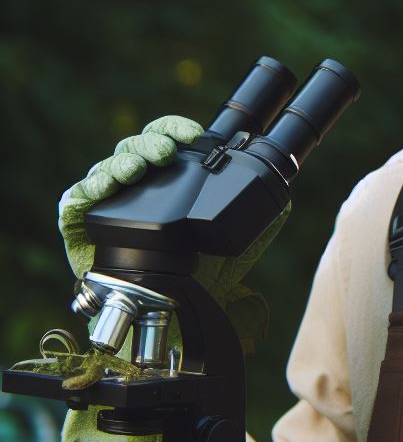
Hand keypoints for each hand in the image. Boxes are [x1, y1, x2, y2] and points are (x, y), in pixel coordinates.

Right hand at [57, 115, 288, 304]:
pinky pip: (78, 198)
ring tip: (138, 169)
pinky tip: (106, 186)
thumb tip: (284, 197)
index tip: (194, 135)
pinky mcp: (81, 222)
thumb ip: (261, 216)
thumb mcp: (240, 239)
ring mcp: (110, 200)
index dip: (177, 130)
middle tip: (167, 152)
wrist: (174, 311)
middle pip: (138, 147)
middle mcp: (140, 183)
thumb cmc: (203, 271)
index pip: (169, 139)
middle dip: (152, 143)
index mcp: (172, 179)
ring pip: (110, 167)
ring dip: (124, 163)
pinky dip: (91, 188)